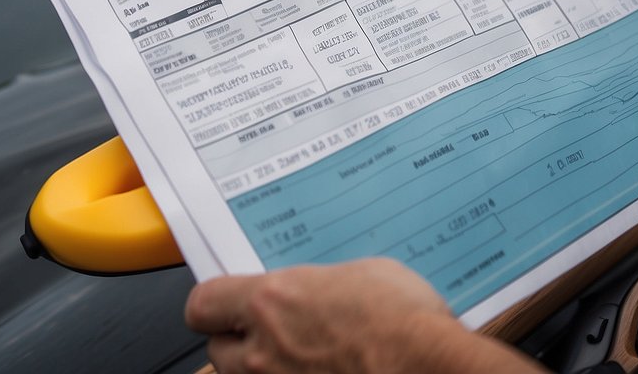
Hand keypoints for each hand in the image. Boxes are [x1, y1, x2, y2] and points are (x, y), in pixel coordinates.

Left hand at [184, 257, 542, 372]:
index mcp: (272, 301)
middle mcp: (264, 351)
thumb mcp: (358, 274)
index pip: (203, 303)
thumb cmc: (406, 321)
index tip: (225, 302)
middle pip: (218, 349)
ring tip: (297, 359)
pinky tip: (322, 373)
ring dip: (262, 369)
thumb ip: (316, 285)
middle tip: (267, 332)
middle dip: (238, 340)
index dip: (213, 303)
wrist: (434, 368)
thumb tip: (312, 291)